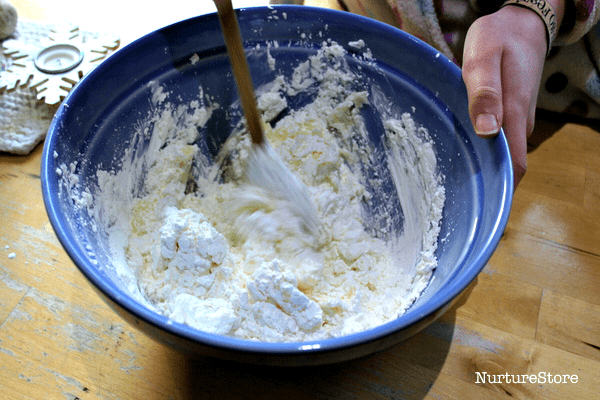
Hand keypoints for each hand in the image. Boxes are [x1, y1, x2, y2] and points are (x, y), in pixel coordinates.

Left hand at [462, 3, 562, 188]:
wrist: (521, 22)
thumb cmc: (499, 38)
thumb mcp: (484, 59)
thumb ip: (485, 95)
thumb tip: (487, 133)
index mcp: (513, 115)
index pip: (513, 167)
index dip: (501, 194)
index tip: (478, 211)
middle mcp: (518, 123)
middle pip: (505, 167)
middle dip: (484, 186)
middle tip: (450, 202)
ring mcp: (515, 119)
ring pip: (500, 154)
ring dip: (480, 168)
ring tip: (449, 182)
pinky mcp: (509, 114)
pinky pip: (496, 141)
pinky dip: (481, 151)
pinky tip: (459, 152)